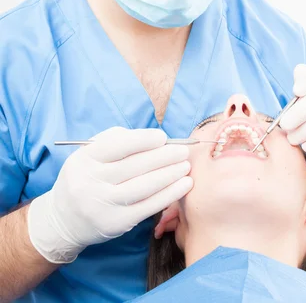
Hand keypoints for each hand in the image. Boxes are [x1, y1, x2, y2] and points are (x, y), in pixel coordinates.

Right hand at [28, 127, 192, 262]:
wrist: (63, 220)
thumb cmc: (85, 177)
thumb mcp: (89, 154)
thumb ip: (116, 141)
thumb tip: (153, 138)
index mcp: (85, 159)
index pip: (118, 146)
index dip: (143, 140)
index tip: (163, 137)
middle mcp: (91, 182)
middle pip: (134, 166)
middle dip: (164, 157)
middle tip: (183, 151)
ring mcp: (103, 205)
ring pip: (144, 187)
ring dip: (170, 176)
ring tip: (186, 167)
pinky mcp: (116, 223)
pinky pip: (147, 207)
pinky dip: (168, 195)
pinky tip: (183, 186)